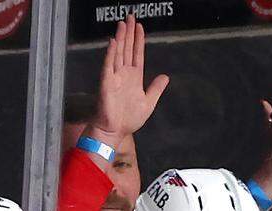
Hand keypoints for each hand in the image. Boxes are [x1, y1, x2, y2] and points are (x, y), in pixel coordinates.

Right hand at [87, 15, 169, 146]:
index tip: (139, 27)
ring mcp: (114, 77)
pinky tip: (112, 43)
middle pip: (127, 49)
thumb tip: (166, 77)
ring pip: (118, 53)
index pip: (137, 53)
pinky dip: (110, 54)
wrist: (115, 131)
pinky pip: (108, 66)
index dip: (139, 40)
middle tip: (130, 17)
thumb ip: (156, 89)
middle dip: (129, 33)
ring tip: (122, 24)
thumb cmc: (128, 120)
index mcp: (134, 77)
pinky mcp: (106, 83)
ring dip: (120, 38)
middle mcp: (124, 74)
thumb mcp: (148, 103)